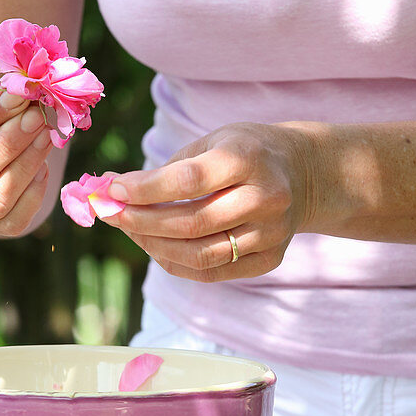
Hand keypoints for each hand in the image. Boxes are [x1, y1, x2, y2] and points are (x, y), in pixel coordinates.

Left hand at [103, 122, 311, 281]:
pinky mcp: (269, 259)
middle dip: (140, 222)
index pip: (188, 181)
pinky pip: (212, 272)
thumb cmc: (245, 152)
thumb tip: (111, 191)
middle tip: (110, 213)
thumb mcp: (212, 142)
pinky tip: (156, 245)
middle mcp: (265, 198)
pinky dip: (176, 262)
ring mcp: (271, 233)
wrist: (305, 174)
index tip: (112, 190)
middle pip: (191, 223)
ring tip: (130, 230)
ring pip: (199, 255)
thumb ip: (166, 170)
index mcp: (248, 158)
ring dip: (153, 246)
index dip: (145, 189)